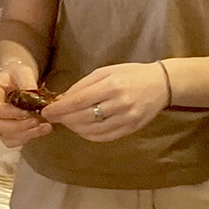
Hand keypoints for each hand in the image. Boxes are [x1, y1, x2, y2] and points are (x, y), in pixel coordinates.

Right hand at [0, 62, 52, 148]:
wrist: (16, 80)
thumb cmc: (16, 75)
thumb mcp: (22, 71)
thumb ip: (26, 79)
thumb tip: (31, 91)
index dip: (10, 113)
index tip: (27, 111)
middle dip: (19, 126)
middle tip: (36, 120)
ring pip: (5, 135)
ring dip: (25, 134)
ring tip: (43, 126)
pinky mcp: (5, 130)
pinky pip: (12, 141)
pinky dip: (26, 138)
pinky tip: (40, 130)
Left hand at [41, 62, 172, 142]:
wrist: (162, 84)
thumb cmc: (131, 74)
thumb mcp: (107, 71)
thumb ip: (84, 85)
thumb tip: (63, 99)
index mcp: (111, 85)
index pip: (78, 101)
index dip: (60, 109)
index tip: (47, 111)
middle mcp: (119, 104)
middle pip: (83, 117)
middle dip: (64, 119)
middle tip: (54, 117)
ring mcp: (126, 119)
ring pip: (92, 130)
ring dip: (75, 128)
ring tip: (67, 122)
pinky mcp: (132, 129)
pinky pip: (105, 137)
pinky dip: (89, 135)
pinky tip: (82, 129)